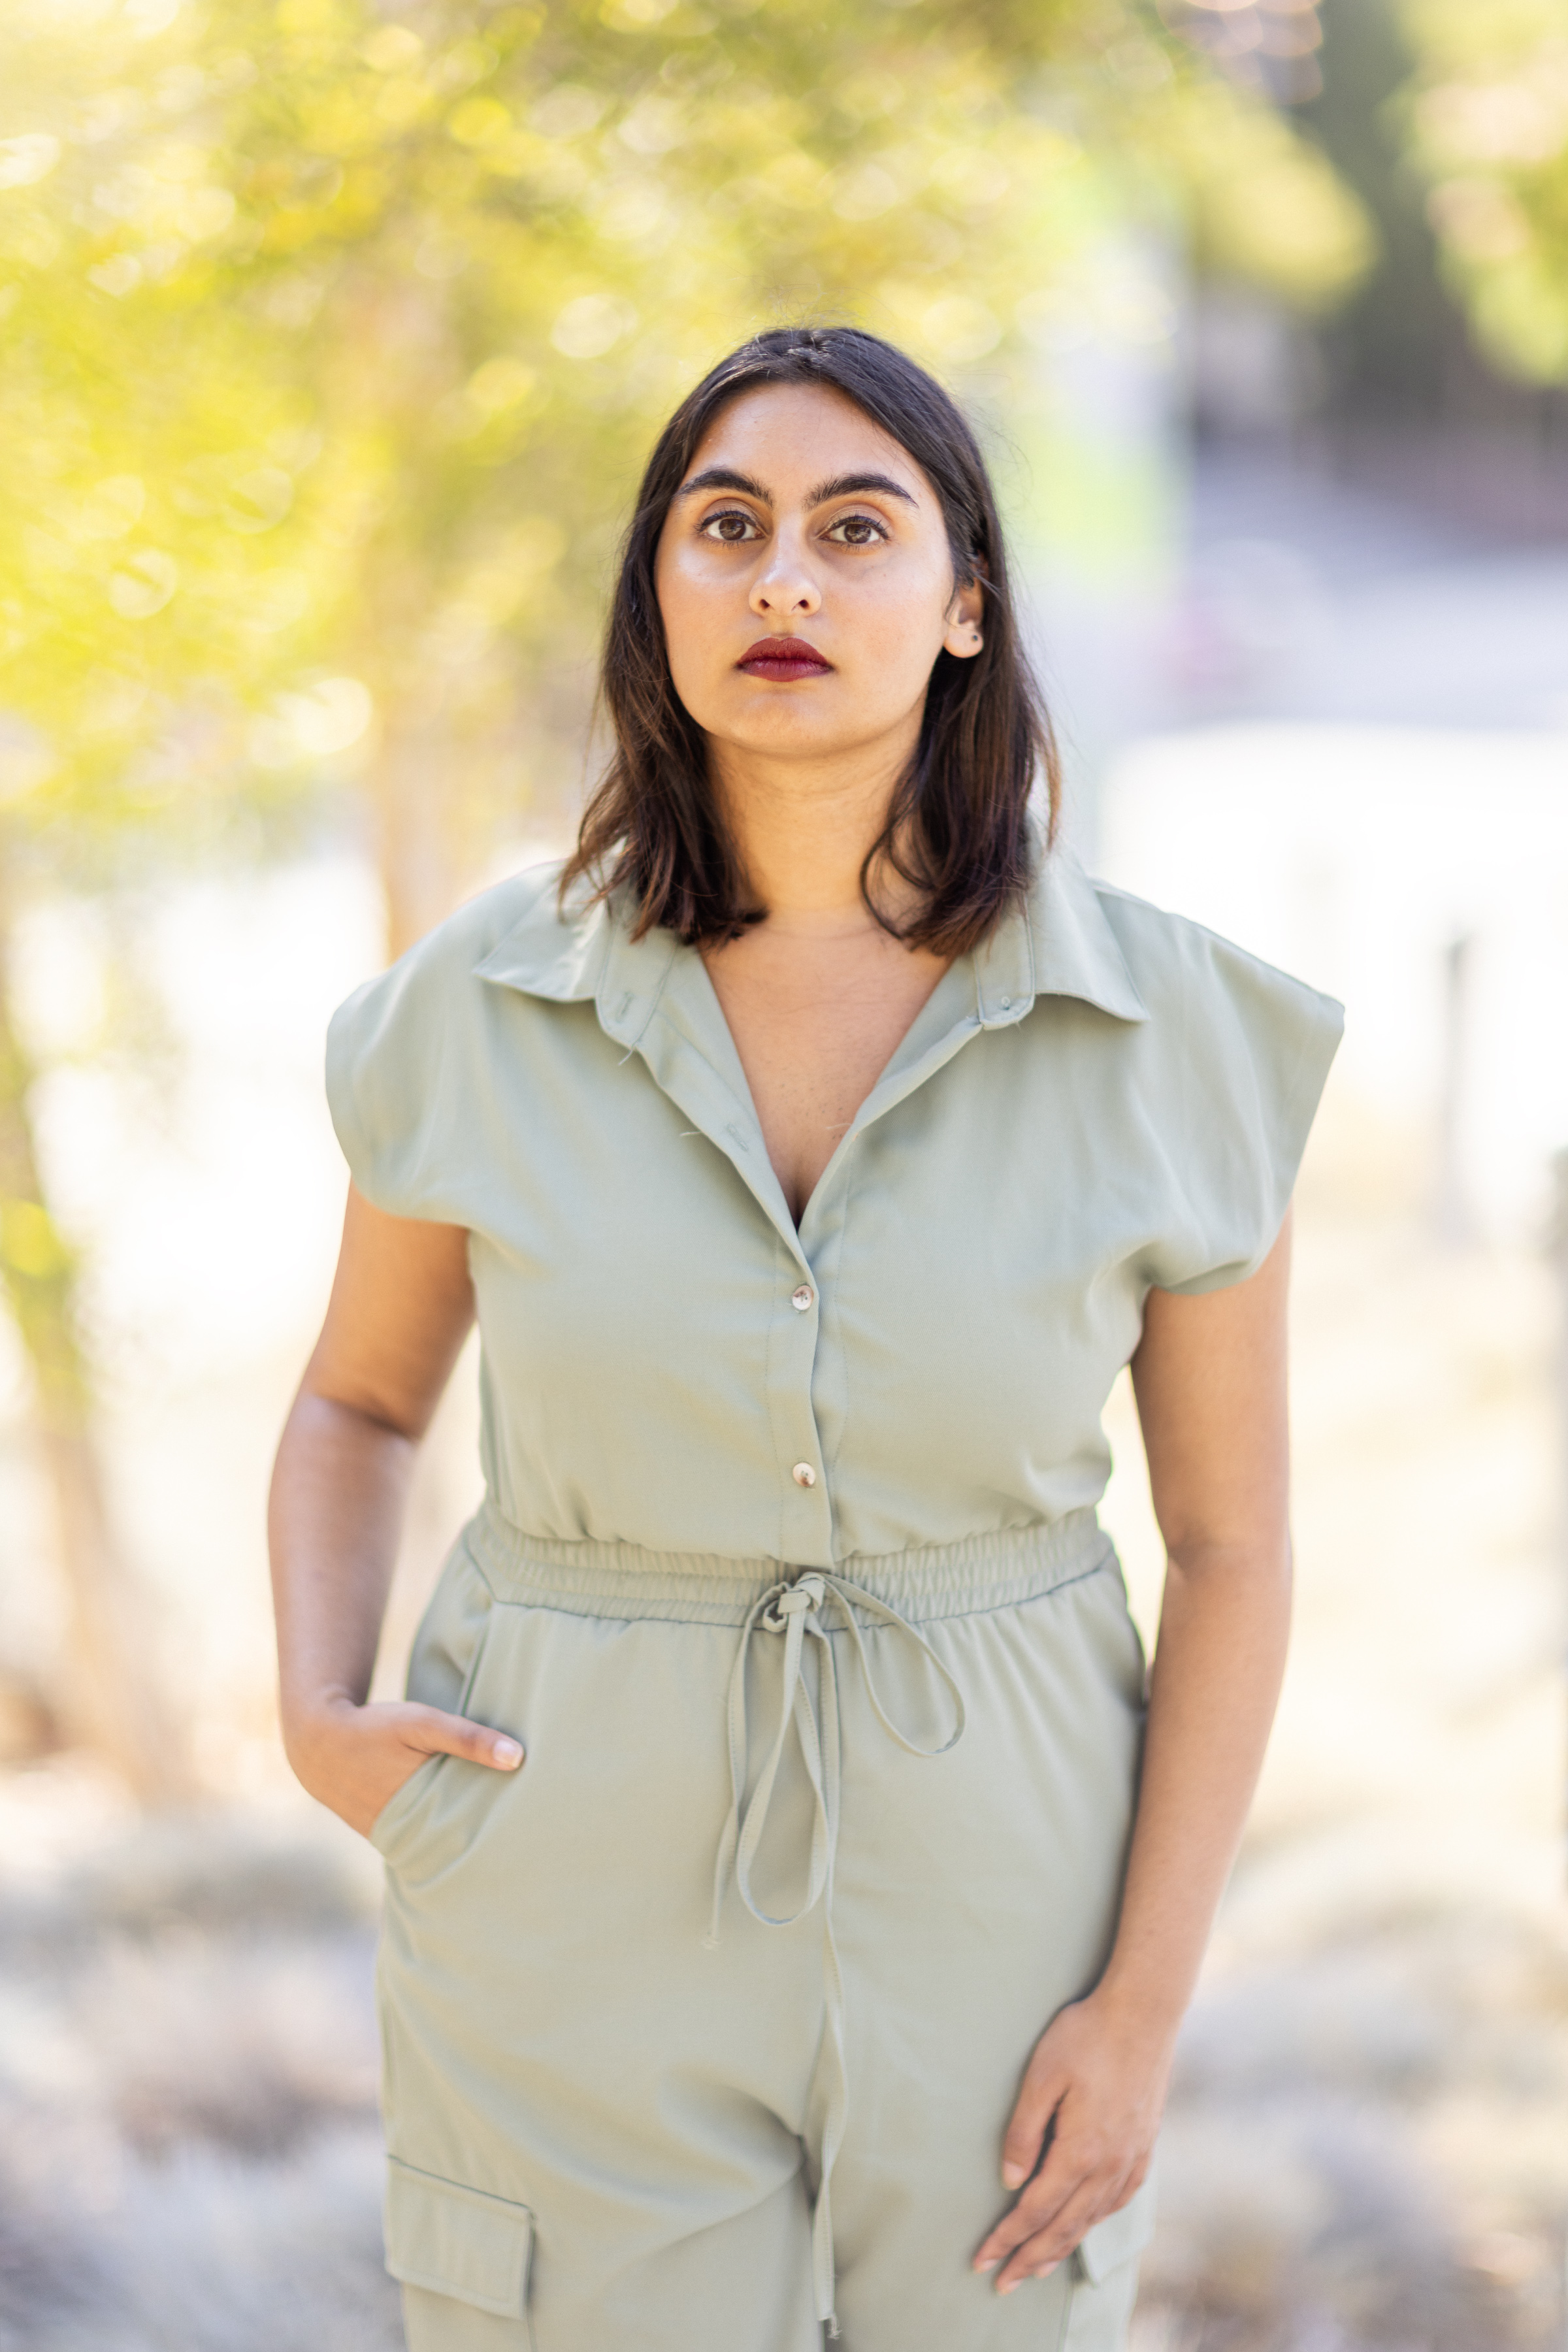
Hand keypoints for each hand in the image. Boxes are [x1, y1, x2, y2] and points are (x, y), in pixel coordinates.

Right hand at [283, 1694, 522, 1838]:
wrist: (318, 1744)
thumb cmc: (374, 1729)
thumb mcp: (421, 1723)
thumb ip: (467, 1738)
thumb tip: (518, 1758)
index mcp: (419, 1812)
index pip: (471, 1832)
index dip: (500, 1833)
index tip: (534, 1831)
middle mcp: (405, 1836)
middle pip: (457, 1844)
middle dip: (486, 1842)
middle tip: (529, 1839)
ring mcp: (392, 1840)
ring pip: (438, 1844)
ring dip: (462, 1839)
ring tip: (505, 1840)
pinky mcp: (385, 1835)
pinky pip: (419, 1840)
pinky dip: (438, 1834)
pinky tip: (462, 1830)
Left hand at [973, 1992, 1172, 2294]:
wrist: (1143, 2013)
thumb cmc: (1085, 2036)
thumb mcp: (1041, 2076)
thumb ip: (1023, 2131)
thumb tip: (1010, 2181)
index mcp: (1080, 2152)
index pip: (1035, 2210)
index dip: (1007, 2239)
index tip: (983, 2260)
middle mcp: (1109, 2165)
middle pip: (1064, 2227)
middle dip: (1030, 2258)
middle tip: (1003, 2283)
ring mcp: (1131, 2158)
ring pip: (1092, 2219)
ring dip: (1062, 2247)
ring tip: (1038, 2266)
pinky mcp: (1145, 2145)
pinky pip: (1118, 2199)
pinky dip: (1096, 2221)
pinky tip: (1086, 2223)